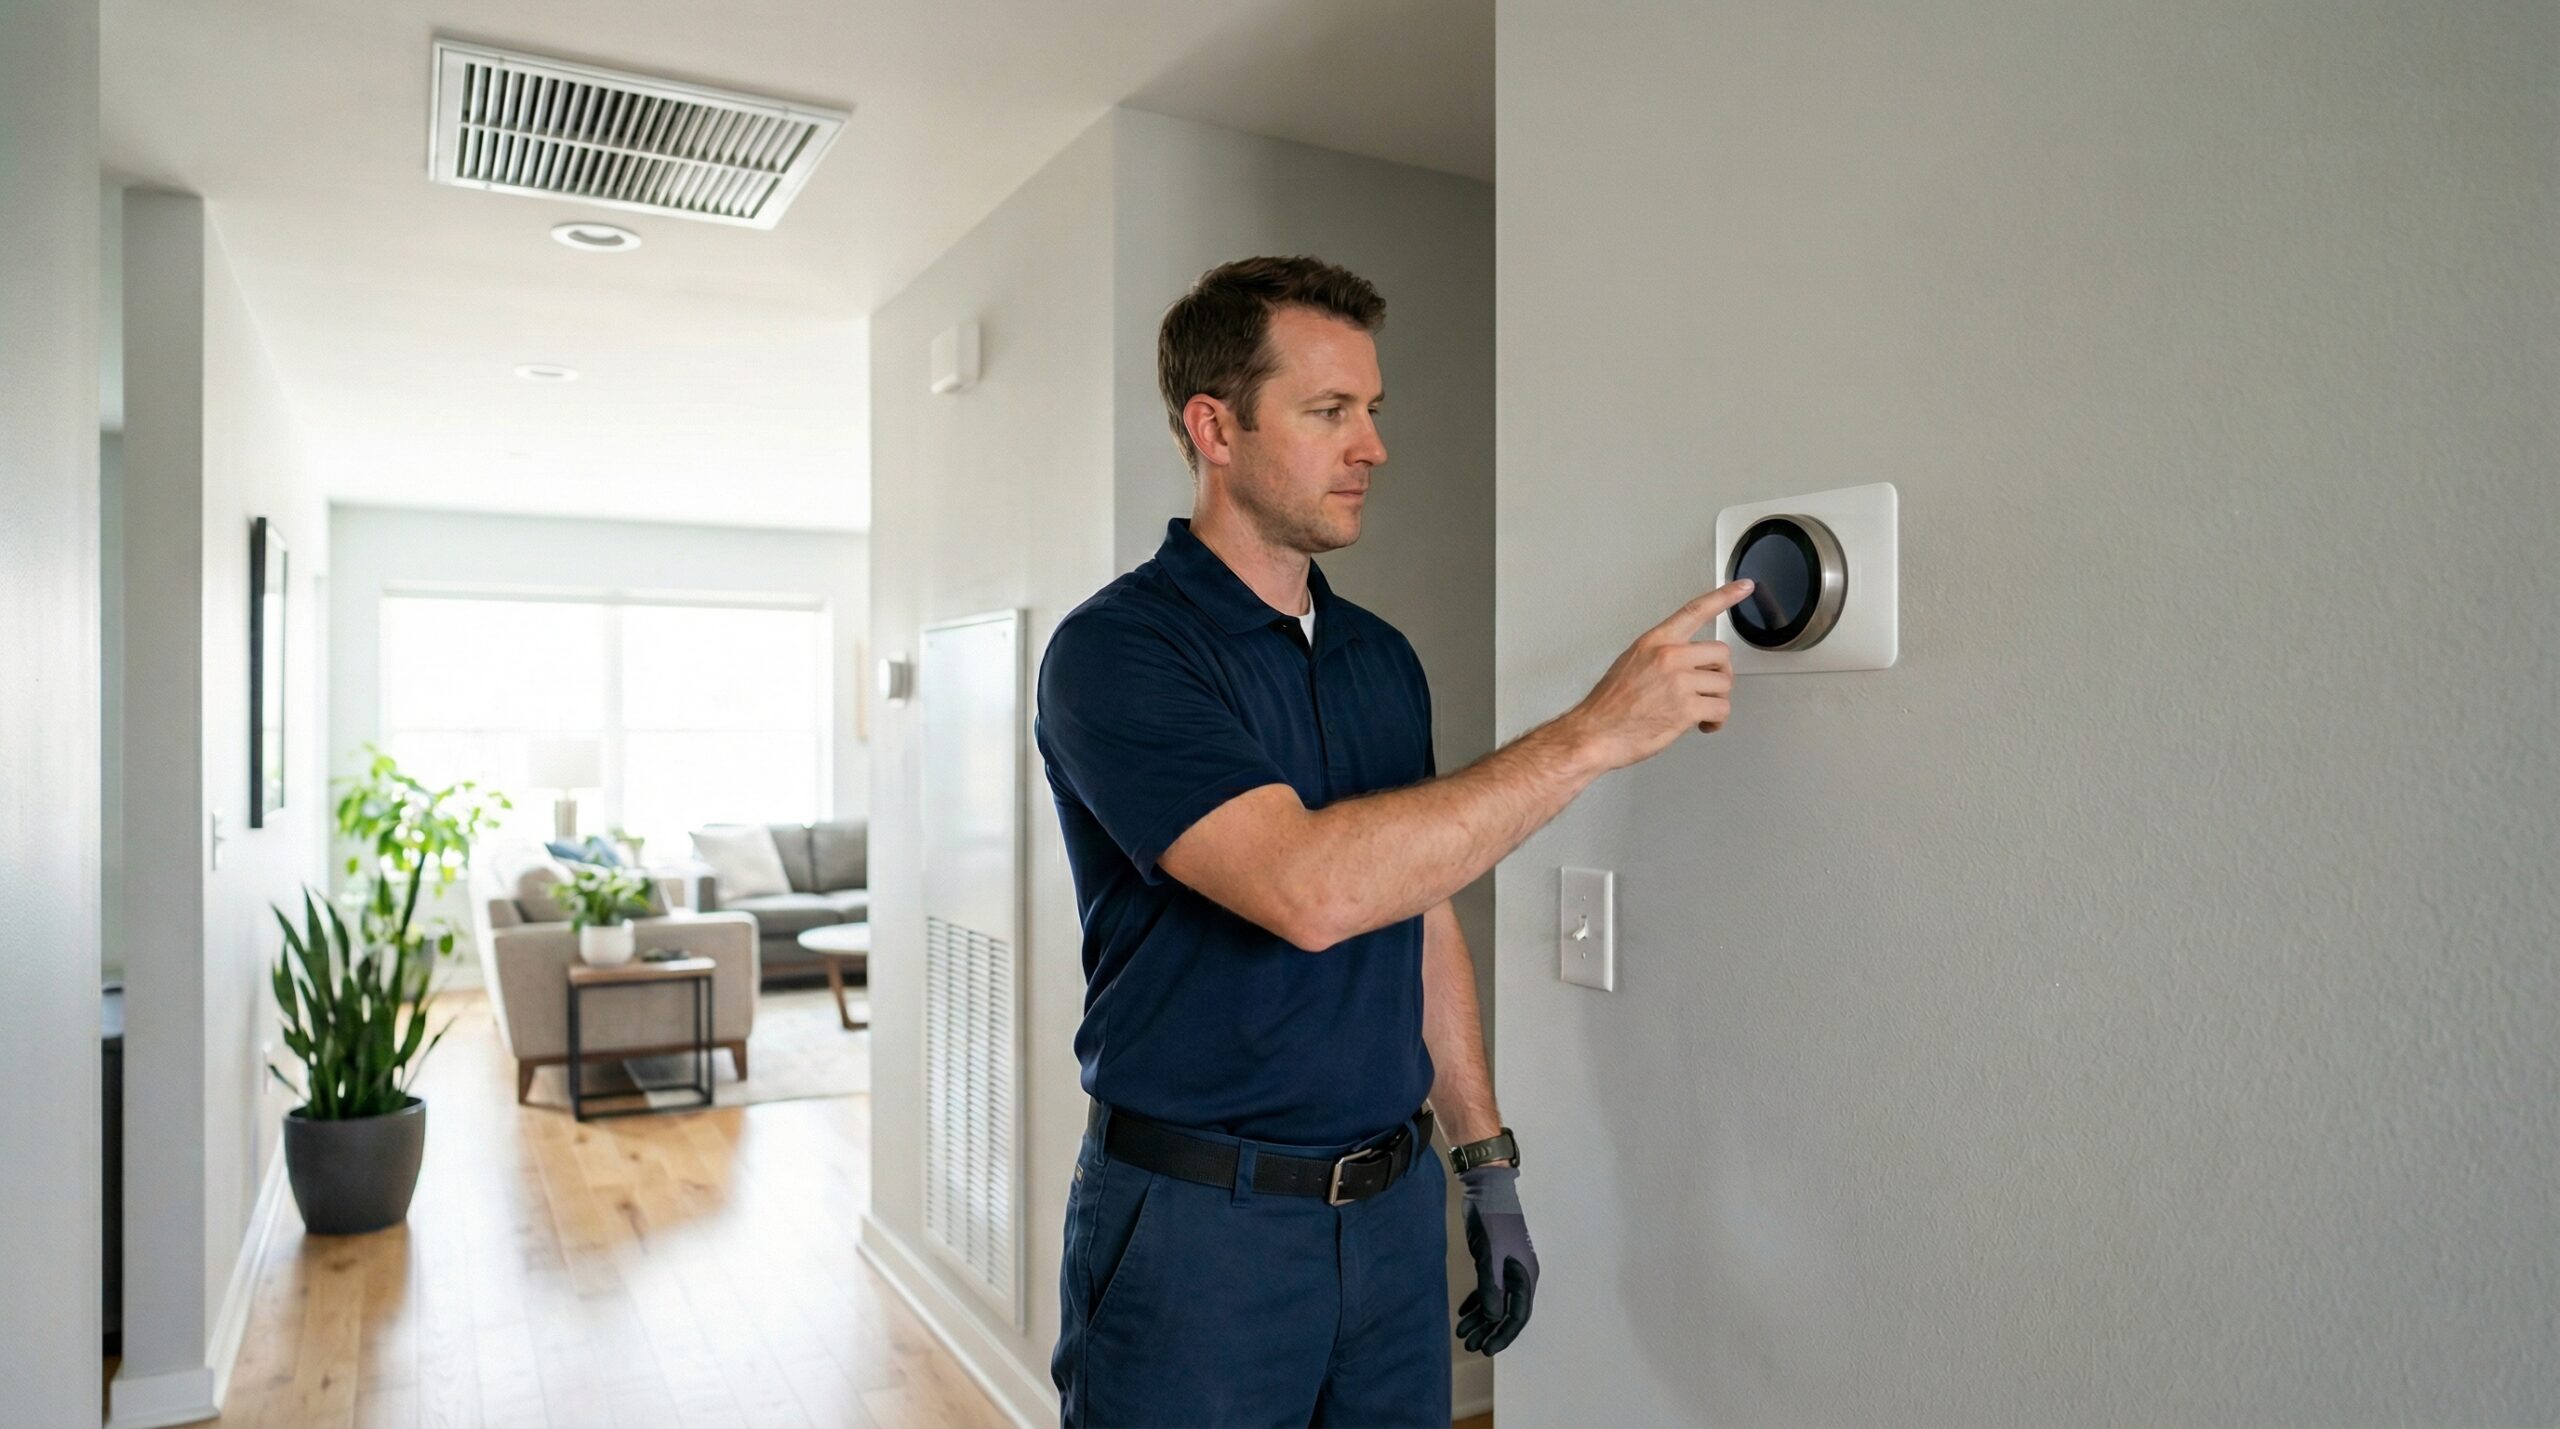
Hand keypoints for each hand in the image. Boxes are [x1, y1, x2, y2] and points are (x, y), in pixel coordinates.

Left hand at [1455, 1165, 1537, 1355]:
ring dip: (1480, 1318)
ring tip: (1462, 1333)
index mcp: (1525, 1275)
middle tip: (1469, 1345)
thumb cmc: (1492, 1220)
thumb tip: (1491, 1316)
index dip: (1503, 1334)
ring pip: (1495, 1301)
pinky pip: (1487, 1288)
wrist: (1486, 1188)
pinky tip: (1463, 1312)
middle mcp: (1519, 1275)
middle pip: (1506, 1311)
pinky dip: (1476, 1301)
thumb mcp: (1490, 1255)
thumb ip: (1491, 1287)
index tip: (1487, 1349)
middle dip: (1488, 1330)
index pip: (1518, 1315)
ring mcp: (1506, 1267)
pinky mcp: (1493, 1260)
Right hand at [1564, 580, 1753, 769]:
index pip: (1695, 611)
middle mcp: (1669, 657)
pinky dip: (1716, 720)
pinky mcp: (1686, 708)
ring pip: (1724, 684)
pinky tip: (1702, 724)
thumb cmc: (1609, 705)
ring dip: (1716, 700)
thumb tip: (1688, 663)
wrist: (1595, 733)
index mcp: (1655, 642)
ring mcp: (1679, 682)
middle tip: (1707, 688)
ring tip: (1698, 711)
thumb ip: (1660, 656)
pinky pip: (1721, 709)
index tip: (1744, 587)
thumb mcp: (1630, 663)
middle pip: (1721, 654)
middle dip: (1719, 674)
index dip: (1724, 596)